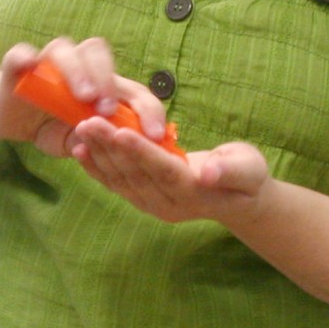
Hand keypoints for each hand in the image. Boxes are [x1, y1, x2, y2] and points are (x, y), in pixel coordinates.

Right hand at [0, 37, 167, 157]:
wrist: (13, 121)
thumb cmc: (53, 129)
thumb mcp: (77, 143)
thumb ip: (97, 143)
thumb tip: (120, 149)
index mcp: (103, 83)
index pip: (131, 87)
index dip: (147, 107)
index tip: (154, 133)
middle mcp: (79, 64)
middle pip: (99, 55)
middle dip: (109, 81)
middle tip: (108, 110)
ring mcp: (48, 62)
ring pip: (65, 50)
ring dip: (77, 71)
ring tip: (82, 96)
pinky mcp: (18, 64)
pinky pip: (20, 54)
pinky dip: (25, 58)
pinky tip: (28, 64)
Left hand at [71, 123, 268, 223]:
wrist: (238, 199)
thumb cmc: (247, 176)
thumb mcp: (249, 169)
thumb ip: (231, 170)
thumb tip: (209, 172)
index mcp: (194, 194)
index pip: (164, 171)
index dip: (142, 152)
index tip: (121, 131)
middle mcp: (169, 205)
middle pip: (136, 175)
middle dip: (111, 148)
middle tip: (89, 121)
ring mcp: (153, 206)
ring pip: (121, 179)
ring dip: (99, 154)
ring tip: (80, 128)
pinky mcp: (143, 200)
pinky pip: (116, 185)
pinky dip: (96, 167)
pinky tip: (79, 150)